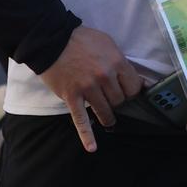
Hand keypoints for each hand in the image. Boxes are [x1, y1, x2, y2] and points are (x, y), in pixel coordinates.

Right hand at [39, 26, 142, 151]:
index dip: (131, 92)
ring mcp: (88, 88)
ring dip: (108, 116)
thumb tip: (135, 78)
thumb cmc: (82, 39)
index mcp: (117, 63)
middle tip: (113, 100)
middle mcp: (105, 77)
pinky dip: (87, 135)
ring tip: (109, 119)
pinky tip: (92, 147)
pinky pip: (80, 119)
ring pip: (105, 110)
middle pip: (119, 99)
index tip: (127, 93)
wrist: (52, 40)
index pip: (133, 86)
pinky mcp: (71, 96)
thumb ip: (121, 61)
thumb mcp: (108, 44)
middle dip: (118, 101)